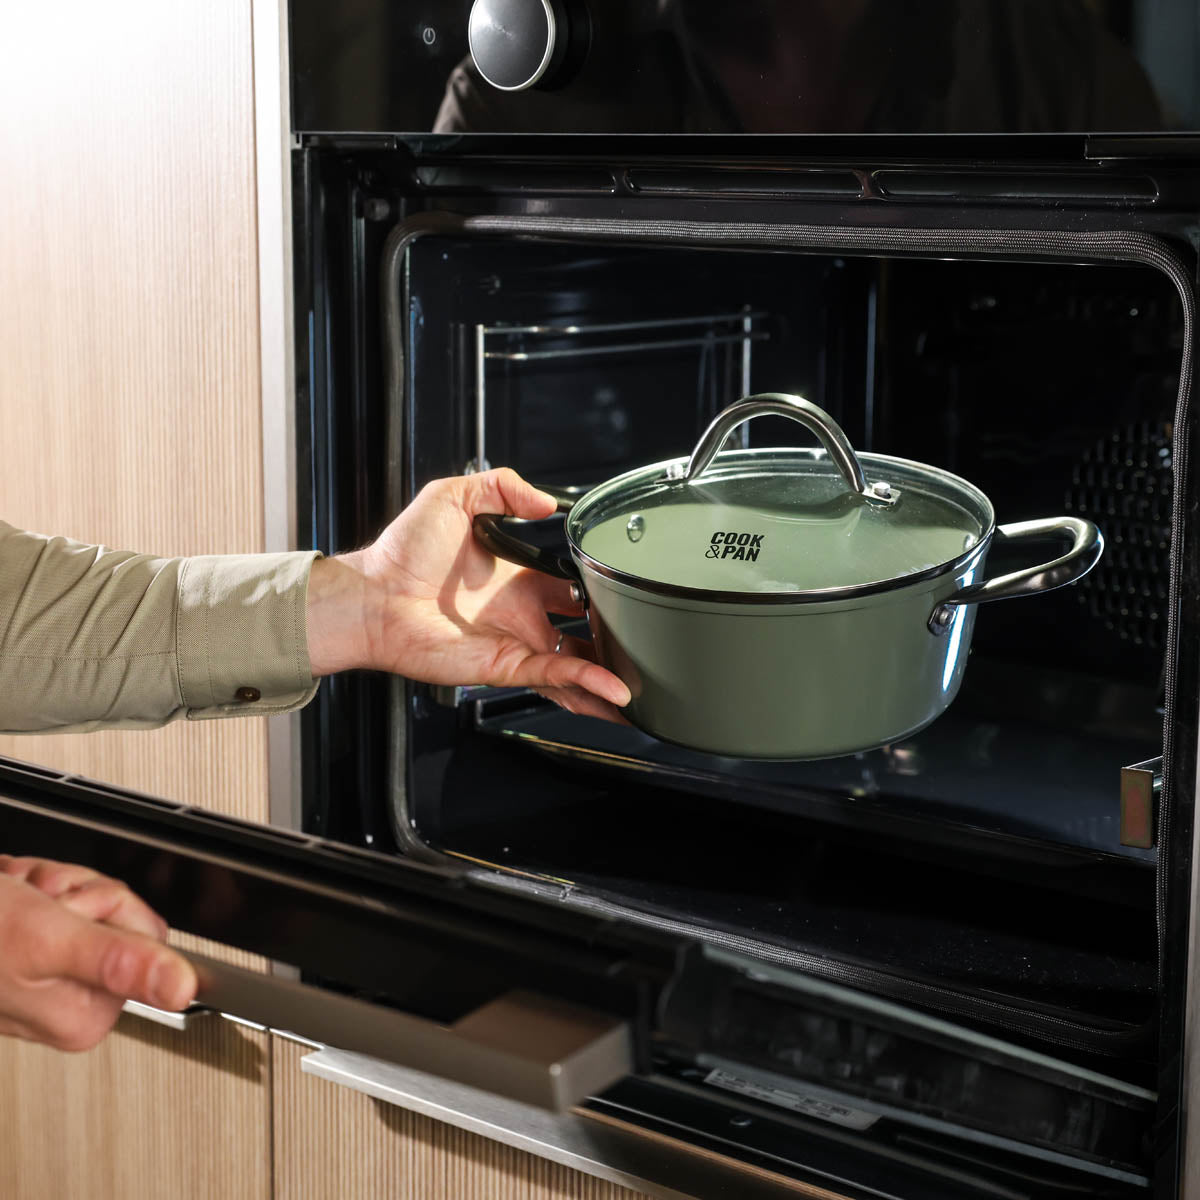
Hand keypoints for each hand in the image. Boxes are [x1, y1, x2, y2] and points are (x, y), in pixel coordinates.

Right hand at [0, 855, 196, 1050]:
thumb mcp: (48, 939)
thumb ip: (118, 961)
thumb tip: (185, 988)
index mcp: (84, 1015)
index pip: (147, 936)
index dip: (109, 905)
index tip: (70, 908)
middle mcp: (69, 1002)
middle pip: (117, 913)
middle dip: (75, 891)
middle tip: (36, 900)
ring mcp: (46, 973)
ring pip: (85, 897)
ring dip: (47, 883)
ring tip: (13, 895)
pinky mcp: (27, 948)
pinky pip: (55, 894)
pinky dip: (29, 881)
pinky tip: (8, 891)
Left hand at [305, 469, 630, 721]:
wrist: (372, 596)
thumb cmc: (402, 554)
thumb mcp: (454, 497)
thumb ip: (501, 485)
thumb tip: (545, 500)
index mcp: (517, 577)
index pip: (572, 586)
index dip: (600, 587)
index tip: (626, 584)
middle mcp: (521, 614)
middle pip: (583, 631)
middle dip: (616, 637)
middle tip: (648, 637)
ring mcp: (516, 643)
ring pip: (578, 665)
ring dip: (610, 673)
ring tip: (648, 683)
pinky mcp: (506, 665)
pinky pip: (557, 677)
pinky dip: (589, 683)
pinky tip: (614, 688)